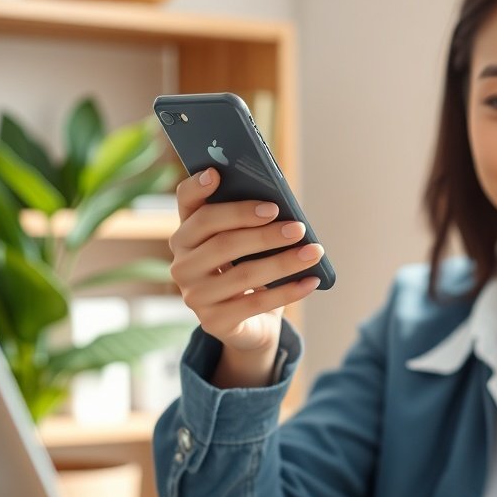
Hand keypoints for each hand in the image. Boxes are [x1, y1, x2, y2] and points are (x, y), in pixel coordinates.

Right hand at [169, 168, 322, 386]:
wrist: (249, 324)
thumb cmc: (250, 270)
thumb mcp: (249, 245)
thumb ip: (255, 221)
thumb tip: (283, 205)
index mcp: (187, 233)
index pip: (186, 203)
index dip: (198, 188)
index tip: (218, 173)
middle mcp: (182, 263)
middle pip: (221, 239)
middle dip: (262, 231)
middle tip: (297, 226)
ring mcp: (194, 295)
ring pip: (242, 273)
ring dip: (284, 262)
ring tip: (313, 252)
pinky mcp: (213, 322)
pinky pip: (255, 303)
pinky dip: (287, 291)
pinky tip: (311, 280)